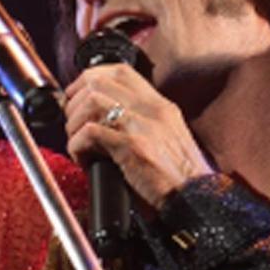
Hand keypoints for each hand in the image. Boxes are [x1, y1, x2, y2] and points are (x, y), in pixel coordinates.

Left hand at [64, 63, 213, 211]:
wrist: (196, 199)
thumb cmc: (176, 177)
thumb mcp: (164, 138)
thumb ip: (139, 123)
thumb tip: (100, 119)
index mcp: (160, 105)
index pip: (119, 71)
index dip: (90, 79)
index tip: (77, 99)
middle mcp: (152, 109)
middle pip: (98, 81)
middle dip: (74, 102)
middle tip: (73, 126)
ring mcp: (143, 125)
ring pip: (91, 102)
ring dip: (74, 124)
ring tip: (78, 145)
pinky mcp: (133, 147)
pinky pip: (90, 133)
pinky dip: (78, 147)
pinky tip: (84, 161)